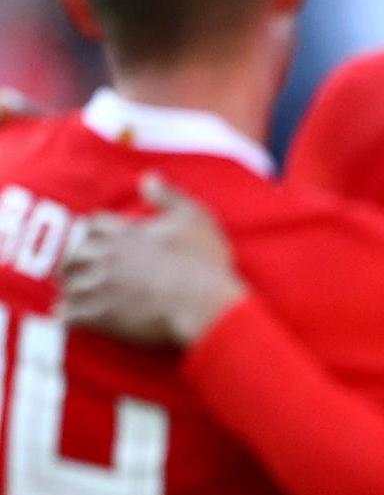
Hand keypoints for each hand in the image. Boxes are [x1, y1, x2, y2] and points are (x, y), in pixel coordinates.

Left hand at [59, 174, 243, 346]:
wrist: (205, 304)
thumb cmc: (204, 262)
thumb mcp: (195, 218)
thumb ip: (170, 196)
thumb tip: (148, 178)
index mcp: (126, 233)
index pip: (93, 225)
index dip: (93, 231)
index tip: (95, 237)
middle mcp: (107, 257)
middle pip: (72, 253)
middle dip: (73, 260)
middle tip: (76, 267)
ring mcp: (101, 286)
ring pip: (69, 284)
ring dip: (70, 287)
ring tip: (72, 294)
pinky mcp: (102, 316)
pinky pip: (70, 314)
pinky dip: (67, 314)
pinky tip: (69, 317)